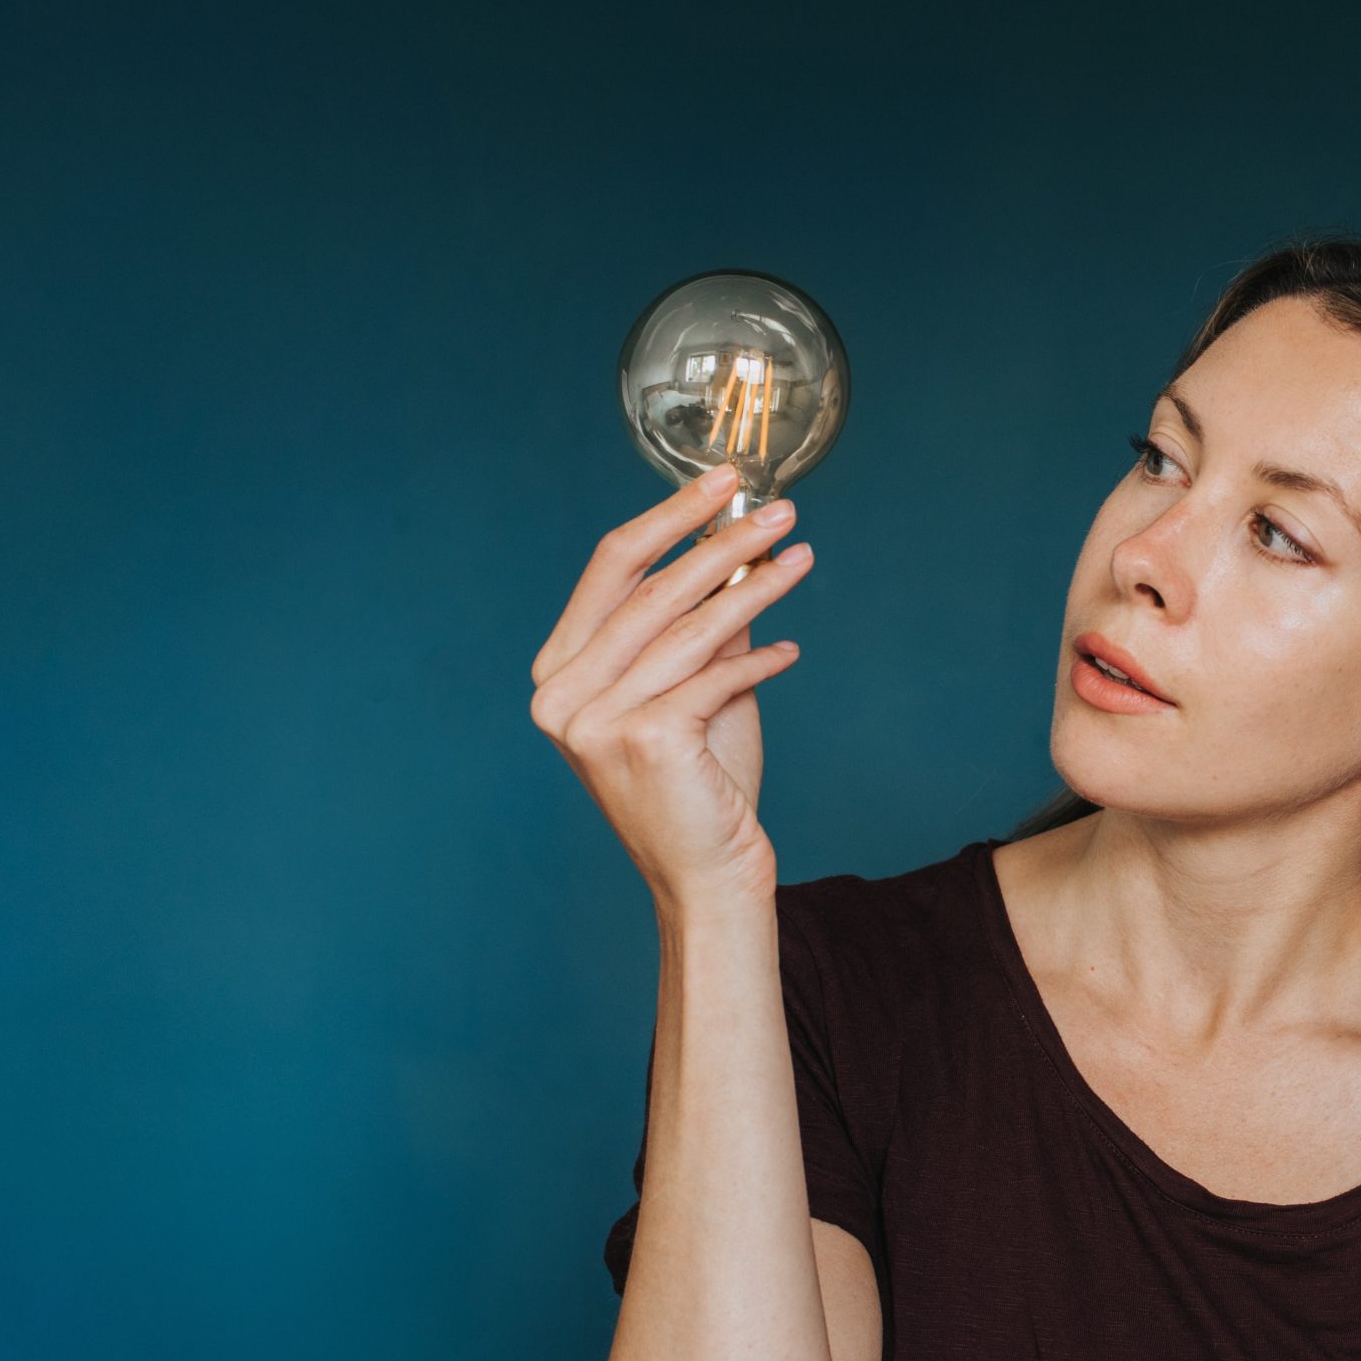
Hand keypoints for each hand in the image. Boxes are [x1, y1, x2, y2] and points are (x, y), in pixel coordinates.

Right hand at [528, 466, 817, 912]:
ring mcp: (595, 719)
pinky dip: (760, 659)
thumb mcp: (700, 687)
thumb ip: (706, 623)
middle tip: (781, 513)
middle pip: (653, 588)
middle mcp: (562, 694)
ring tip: (800, 559)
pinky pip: (716, 675)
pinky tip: (790, 651)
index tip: (724, 485)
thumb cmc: (702, 784)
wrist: (709, 875)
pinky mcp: (644, 740)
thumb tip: (740, 545)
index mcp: (559, 670)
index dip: (670, 518)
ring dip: (756, 587)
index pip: (611, 567)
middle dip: (724, 542)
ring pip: (690, 626)